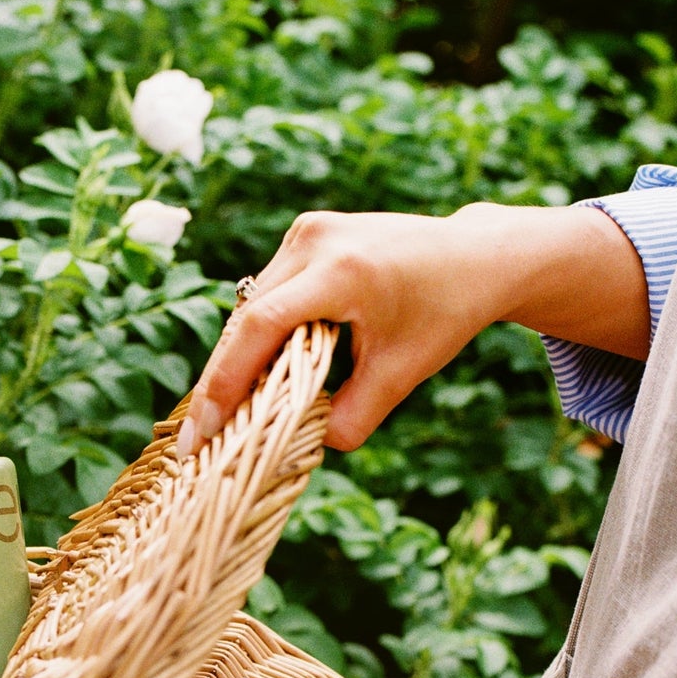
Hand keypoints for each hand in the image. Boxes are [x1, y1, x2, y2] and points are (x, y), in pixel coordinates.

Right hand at [177, 203, 650, 455]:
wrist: (477, 255)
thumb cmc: (445, 313)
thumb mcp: (404, 373)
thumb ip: (354, 416)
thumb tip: (307, 447)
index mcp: (344, 270)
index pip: (260, 327)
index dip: (224, 382)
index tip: (202, 432)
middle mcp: (316, 240)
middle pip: (245, 319)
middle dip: (221, 380)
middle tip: (199, 437)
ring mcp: (307, 230)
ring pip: (250, 307)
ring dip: (237, 358)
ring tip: (225, 413)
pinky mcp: (306, 233)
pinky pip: (267, 293)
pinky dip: (258, 334)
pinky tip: (255, 374)